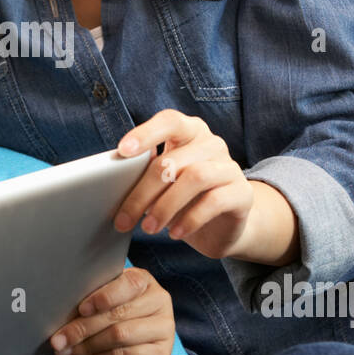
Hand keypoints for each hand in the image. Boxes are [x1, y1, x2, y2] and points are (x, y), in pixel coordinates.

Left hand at [50, 266, 174, 354]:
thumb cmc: (116, 330)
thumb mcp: (107, 310)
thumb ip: (93, 303)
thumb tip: (59, 307)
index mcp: (144, 282)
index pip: (128, 283)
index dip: (103, 296)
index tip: (81, 309)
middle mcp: (159, 301)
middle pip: (118, 312)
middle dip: (82, 327)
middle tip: (57, 340)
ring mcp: (164, 329)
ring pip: (119, 335)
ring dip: (85, 345)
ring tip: (65, 350)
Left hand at [113, 110, 254, 260]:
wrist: (222, 226)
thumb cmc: (183, 199)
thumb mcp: (161, 184)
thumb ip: (143, 175)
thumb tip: (111, 183)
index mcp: (188, 132)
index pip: (169, 121)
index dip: (146, 133)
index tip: (122, 151)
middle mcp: (211, 143)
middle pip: (172, 160)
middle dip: (143, 192)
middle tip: (123, 220)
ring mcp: (229, 166)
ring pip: (195, 177)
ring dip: (165, 206)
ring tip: (149, 228)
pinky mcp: (242, 193)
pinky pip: (214, 201)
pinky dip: (190, 219)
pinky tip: (175, 233)